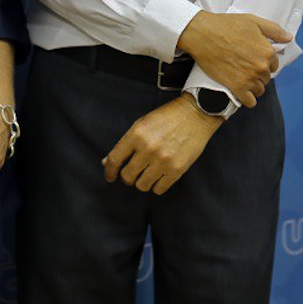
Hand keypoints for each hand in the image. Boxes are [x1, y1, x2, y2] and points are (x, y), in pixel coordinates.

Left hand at [102, 96, 222, 195]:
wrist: (196, 114)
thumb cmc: (167, 118)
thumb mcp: (142, 124)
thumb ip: (124, 144)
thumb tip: (106, 162)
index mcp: (137, 134)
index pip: (115, 160)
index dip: (109, 171)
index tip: (110, 176)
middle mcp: (148, 148)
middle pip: (127, 176)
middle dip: (127, 176)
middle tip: (133, 172)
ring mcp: (163, 160)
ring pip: (142, 185)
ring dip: (142, 182)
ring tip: (147, 173)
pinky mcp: (177, 169)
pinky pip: (159, 189)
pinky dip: (156, 185)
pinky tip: (159, 176)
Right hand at [176, 11, 290, 107]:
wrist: (204, 35)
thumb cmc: (227, 25)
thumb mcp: (254, 21)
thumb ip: (274, 30)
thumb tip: (288, 38)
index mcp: (267, 52)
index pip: (274, 64)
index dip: (265, 62)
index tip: (255, 59)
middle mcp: (261, 67)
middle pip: (266, 78)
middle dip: (259, 74)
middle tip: (246, 67)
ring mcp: (249, 79)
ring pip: (259, 90)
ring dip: (254, 86)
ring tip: (243, 79)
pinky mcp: (236, 87)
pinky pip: (249, 101)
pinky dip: (248, 99)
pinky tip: (243, 93)